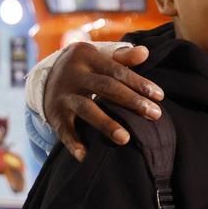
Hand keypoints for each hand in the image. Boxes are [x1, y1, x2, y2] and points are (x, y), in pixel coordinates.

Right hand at [44, 42, 164, 160]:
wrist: (47, 76)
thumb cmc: (88, 68)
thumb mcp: (101, 57)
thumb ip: (123, 57)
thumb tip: (145, 52)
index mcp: (88, 57)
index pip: (117, 70)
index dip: (139, 83)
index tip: (159, 96)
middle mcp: (74, 75)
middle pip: (106, 88)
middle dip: (131, 101)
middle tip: (155, 115)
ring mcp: (63, 96)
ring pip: (87, 109)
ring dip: (106, 124)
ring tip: (125, 138)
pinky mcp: (54, 115)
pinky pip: (64, 130)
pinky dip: (73, 143)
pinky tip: (85, 156)